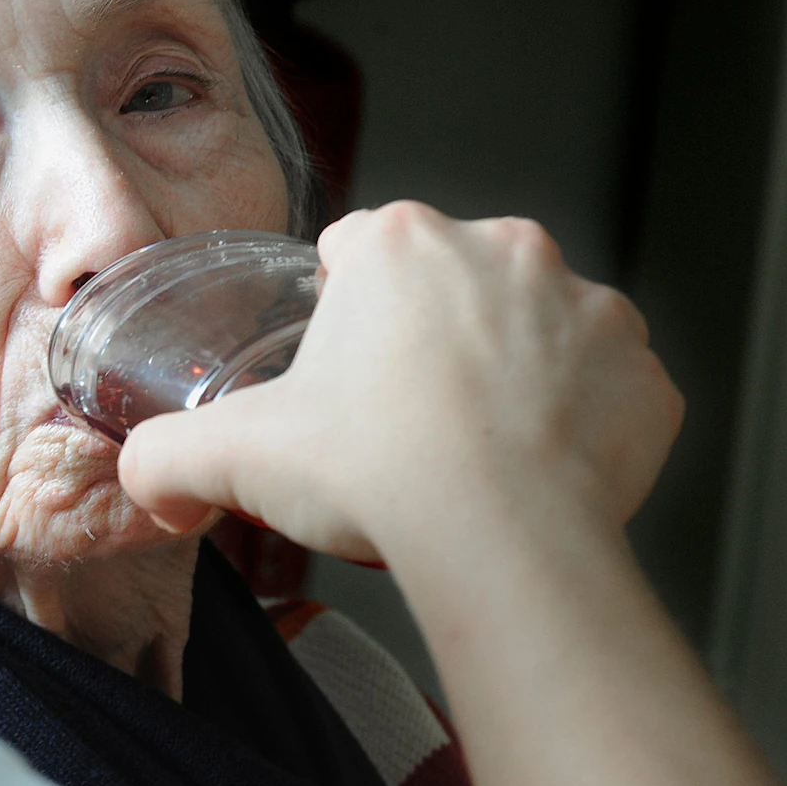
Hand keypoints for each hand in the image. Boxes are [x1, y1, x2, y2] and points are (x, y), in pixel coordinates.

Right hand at [117, 202, 683, 563]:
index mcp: (403, 243)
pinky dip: (574, 424)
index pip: (358, 249)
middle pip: (449, 284)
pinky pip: (603, 390)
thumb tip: (141, 475)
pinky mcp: (645, 377)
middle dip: (425, 340)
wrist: (499, 542)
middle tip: (396, 422)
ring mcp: (589, 308)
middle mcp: (505, 250)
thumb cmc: (375, 475)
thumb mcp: (231, 456)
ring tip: (465, 451)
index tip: (338, 372)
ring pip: (532, 330)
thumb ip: (163, 456)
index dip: (338, 312)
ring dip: (504, 374)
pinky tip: (530, 471)